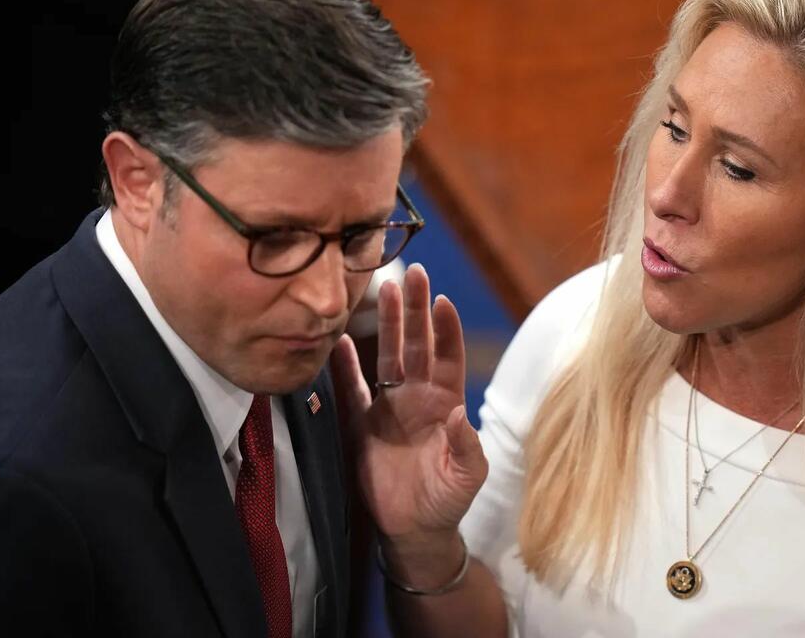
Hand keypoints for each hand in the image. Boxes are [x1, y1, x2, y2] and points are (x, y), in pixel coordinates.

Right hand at [331, 264, 487, 546]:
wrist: (414, 531)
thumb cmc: (448, 500)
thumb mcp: (466, 476)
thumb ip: (466, 446)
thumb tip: (460, 412)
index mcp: (446, 402)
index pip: (448, 356)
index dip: (446, 329)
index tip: (442, 300)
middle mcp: (418, 396)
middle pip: (417, 343)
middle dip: (415, 309)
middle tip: (412, 273)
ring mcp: (389, 407)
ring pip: (387, 355)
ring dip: (386, 323)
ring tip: (381, 287)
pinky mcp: (361, 424)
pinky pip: (350, 389)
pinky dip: (343, 365)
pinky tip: (337, 339)